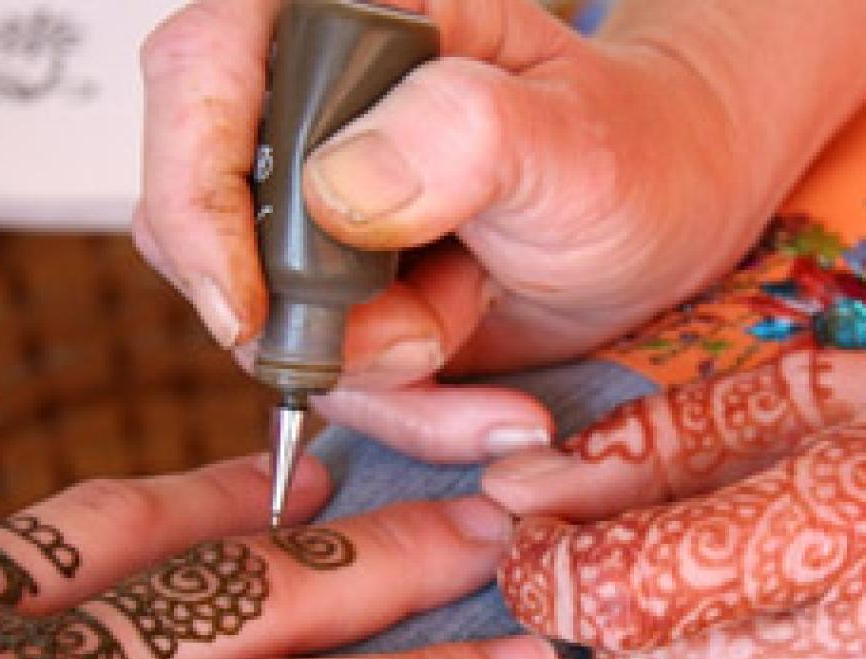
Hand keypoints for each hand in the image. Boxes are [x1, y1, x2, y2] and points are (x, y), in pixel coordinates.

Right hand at [135, 0, 757, 461]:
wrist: (669, 222)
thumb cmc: (633, 151)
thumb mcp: (570, 139)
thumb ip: (464, 136)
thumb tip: (338, 188)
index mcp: (346, 20)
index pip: (198, 74)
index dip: (196, 194)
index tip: (252, 305)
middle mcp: (311, 112)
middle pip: (208, 224)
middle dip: (315, 323)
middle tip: (428, 342)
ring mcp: (321, 214)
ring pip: (269, 325)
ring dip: (381, 380)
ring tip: (486, 356)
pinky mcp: (349, 295)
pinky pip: (335, 378)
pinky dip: (412, 411)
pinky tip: (495, 412)